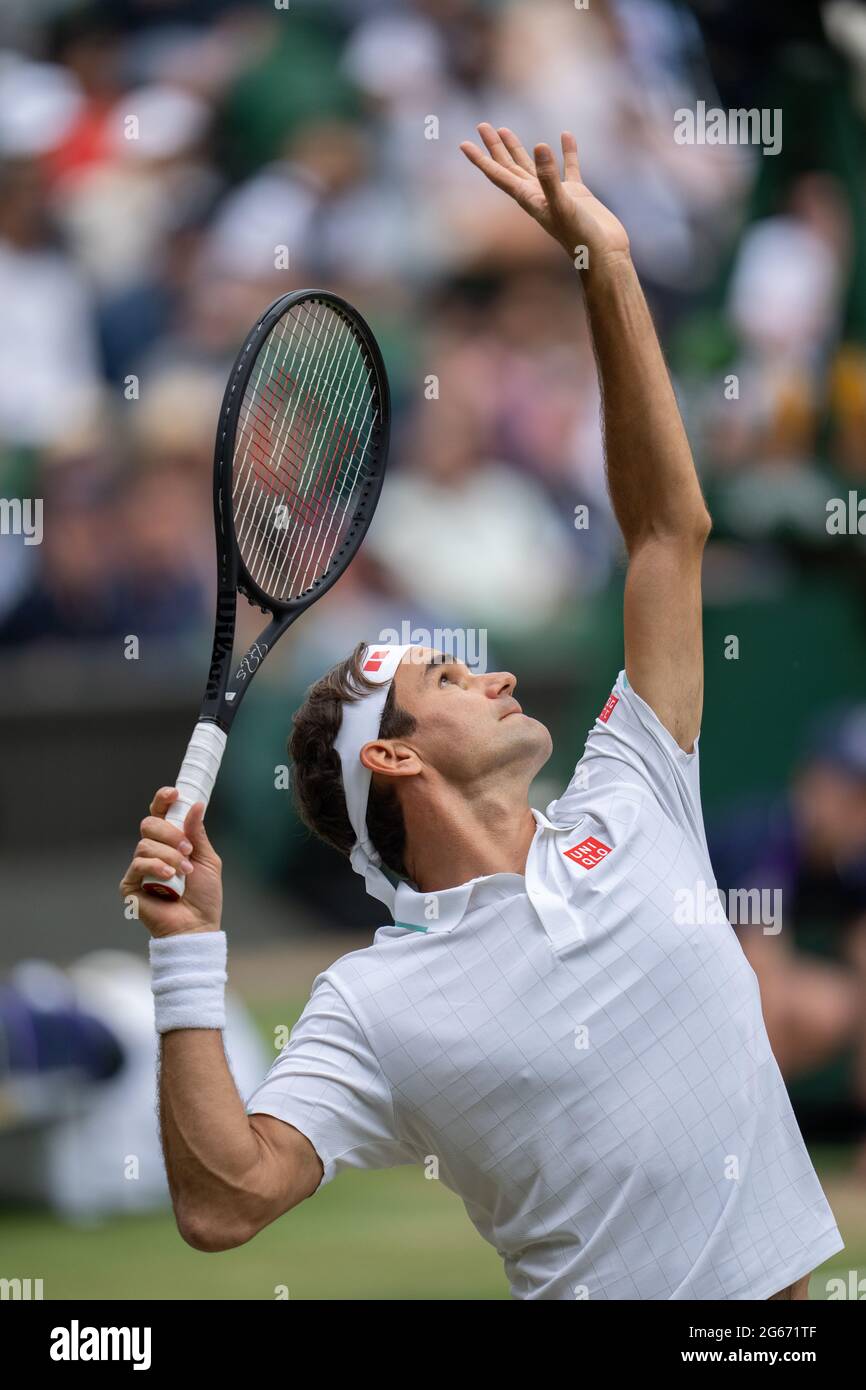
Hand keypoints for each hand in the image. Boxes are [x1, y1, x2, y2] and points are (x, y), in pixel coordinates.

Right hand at [120, 787, 222, 938]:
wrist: (197, 926)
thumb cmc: (204, 897)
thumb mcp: (206, 860)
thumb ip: (197, 833)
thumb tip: (195, 805)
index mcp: (170, 843)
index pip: (160, 814)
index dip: (163, 800)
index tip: (174, 794)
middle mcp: (152, 852)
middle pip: (149, 824)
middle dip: (171, 834)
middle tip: (188, 850)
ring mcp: (140, 868)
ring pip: (145, 844)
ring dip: (169, 856)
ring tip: (184, 872)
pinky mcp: (130, 884)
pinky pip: (138, 863)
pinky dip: (157, 867)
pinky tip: (169, 877)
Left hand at [459, 123, 629, 267]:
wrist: (604, 256)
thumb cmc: (581, 236)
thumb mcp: (563, 204)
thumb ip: (549, 176)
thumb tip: (539, 146)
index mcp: (529, 199)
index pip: (499, 175)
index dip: (481, 160)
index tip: (463, 144)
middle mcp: (538, 196)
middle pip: (510, 167)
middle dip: (495, 147)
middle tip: (482, 125)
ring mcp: (557, 194)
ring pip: (532, 166)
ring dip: (518, 149)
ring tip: (504, 129)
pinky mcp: (577, 194)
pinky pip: (569, 167)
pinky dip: (567, 151)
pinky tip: (565, 135)